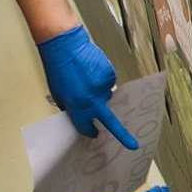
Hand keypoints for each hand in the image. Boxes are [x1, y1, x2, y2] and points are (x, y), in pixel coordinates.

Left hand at [36, 25, 137, 149]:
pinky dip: (102, 78)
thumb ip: (71, 106)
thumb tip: (80, 112)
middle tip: (132, 145)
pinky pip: (108, 82)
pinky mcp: (110, 74)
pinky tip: (92, 70)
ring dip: (99, 90)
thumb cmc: (58, 69)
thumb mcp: (60, 93)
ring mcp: (103, 86)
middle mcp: (93, 99)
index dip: (89, 130)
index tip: (94, 134)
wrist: (66, 46)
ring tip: (87, 77)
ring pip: (106, 95)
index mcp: (78, 106)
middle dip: (122, 134)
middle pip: (109, 119)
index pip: (86, 126)